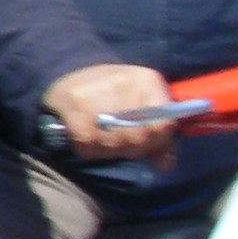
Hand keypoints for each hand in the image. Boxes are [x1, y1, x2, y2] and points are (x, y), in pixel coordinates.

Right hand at [42, 63, 180, 162]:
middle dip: (130, 148)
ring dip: (107, 150)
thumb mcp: (143, 105)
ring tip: (102, 140)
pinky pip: (88, 142)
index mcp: (147, 81)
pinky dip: (88, 149)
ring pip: (113, 143)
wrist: (72, 72)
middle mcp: (124, 83)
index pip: (163, 124)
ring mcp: (98, 92)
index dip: (157, 142)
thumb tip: (165, 166)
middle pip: (137, 137)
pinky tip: (87, 141)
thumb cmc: (114, 95)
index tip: (146, 144)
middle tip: (120, 143)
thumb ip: (159, 135)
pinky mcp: (75, 102)